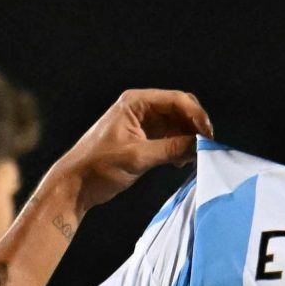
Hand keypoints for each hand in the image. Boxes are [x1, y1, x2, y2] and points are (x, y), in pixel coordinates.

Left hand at [45, 89, 211, 213]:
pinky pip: (171, 138)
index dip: (196, 115)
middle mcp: (141, 109)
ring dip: (189, 139)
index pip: (176, 100)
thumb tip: (200, 146)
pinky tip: (183, 162)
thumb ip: (170, 149)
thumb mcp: (137, 157)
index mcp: (135, 103)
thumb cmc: (98, 166)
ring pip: (178, 125)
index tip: (208, 135)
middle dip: (195, 127)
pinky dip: (180, 148)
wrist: (76, 185)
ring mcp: (143, 124)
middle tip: (206, 146)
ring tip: (194, 158)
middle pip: (180, 110)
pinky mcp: (144, 140)